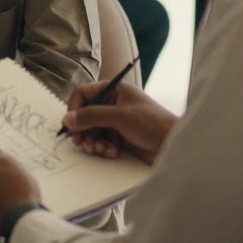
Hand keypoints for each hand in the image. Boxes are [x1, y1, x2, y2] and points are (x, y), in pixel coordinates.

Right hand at [61, 81, 176, 164]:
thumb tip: (67, 119)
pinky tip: (111, 152)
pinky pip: (101, 141)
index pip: (83, 94)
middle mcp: (112, 103)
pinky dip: (102, 148)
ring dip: (92, 141)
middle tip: (81, 143)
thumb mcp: (121, 117)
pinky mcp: (119, 136)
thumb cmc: (153, 124)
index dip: (74, 109)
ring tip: (99, 149)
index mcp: (113, 90)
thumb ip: (92, 116)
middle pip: (85, 115)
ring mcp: (115, 121)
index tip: (71, 125)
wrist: (175, 146)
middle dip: (83, 130)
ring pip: (91, 130)